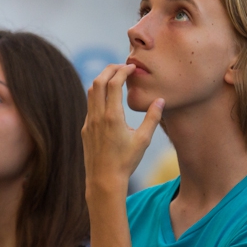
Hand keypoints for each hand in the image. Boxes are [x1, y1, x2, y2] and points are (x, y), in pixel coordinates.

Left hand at [81, 64, 164, 187]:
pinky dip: (98, 94)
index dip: (122, 71)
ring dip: (102, 80)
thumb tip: (161, 100)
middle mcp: (98, 116)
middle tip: (122, 66)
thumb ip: (152, 118)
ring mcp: (89, 122)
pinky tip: (109, 99)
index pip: (114, 83)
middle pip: (98, 81)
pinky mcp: (86, 129)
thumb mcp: (143, 140)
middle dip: (110, 69)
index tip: (132, 67)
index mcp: (113, 117)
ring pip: (91, 92)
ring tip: (115, 77)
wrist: (103, 180)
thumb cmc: (126, 162)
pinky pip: (90, 105)